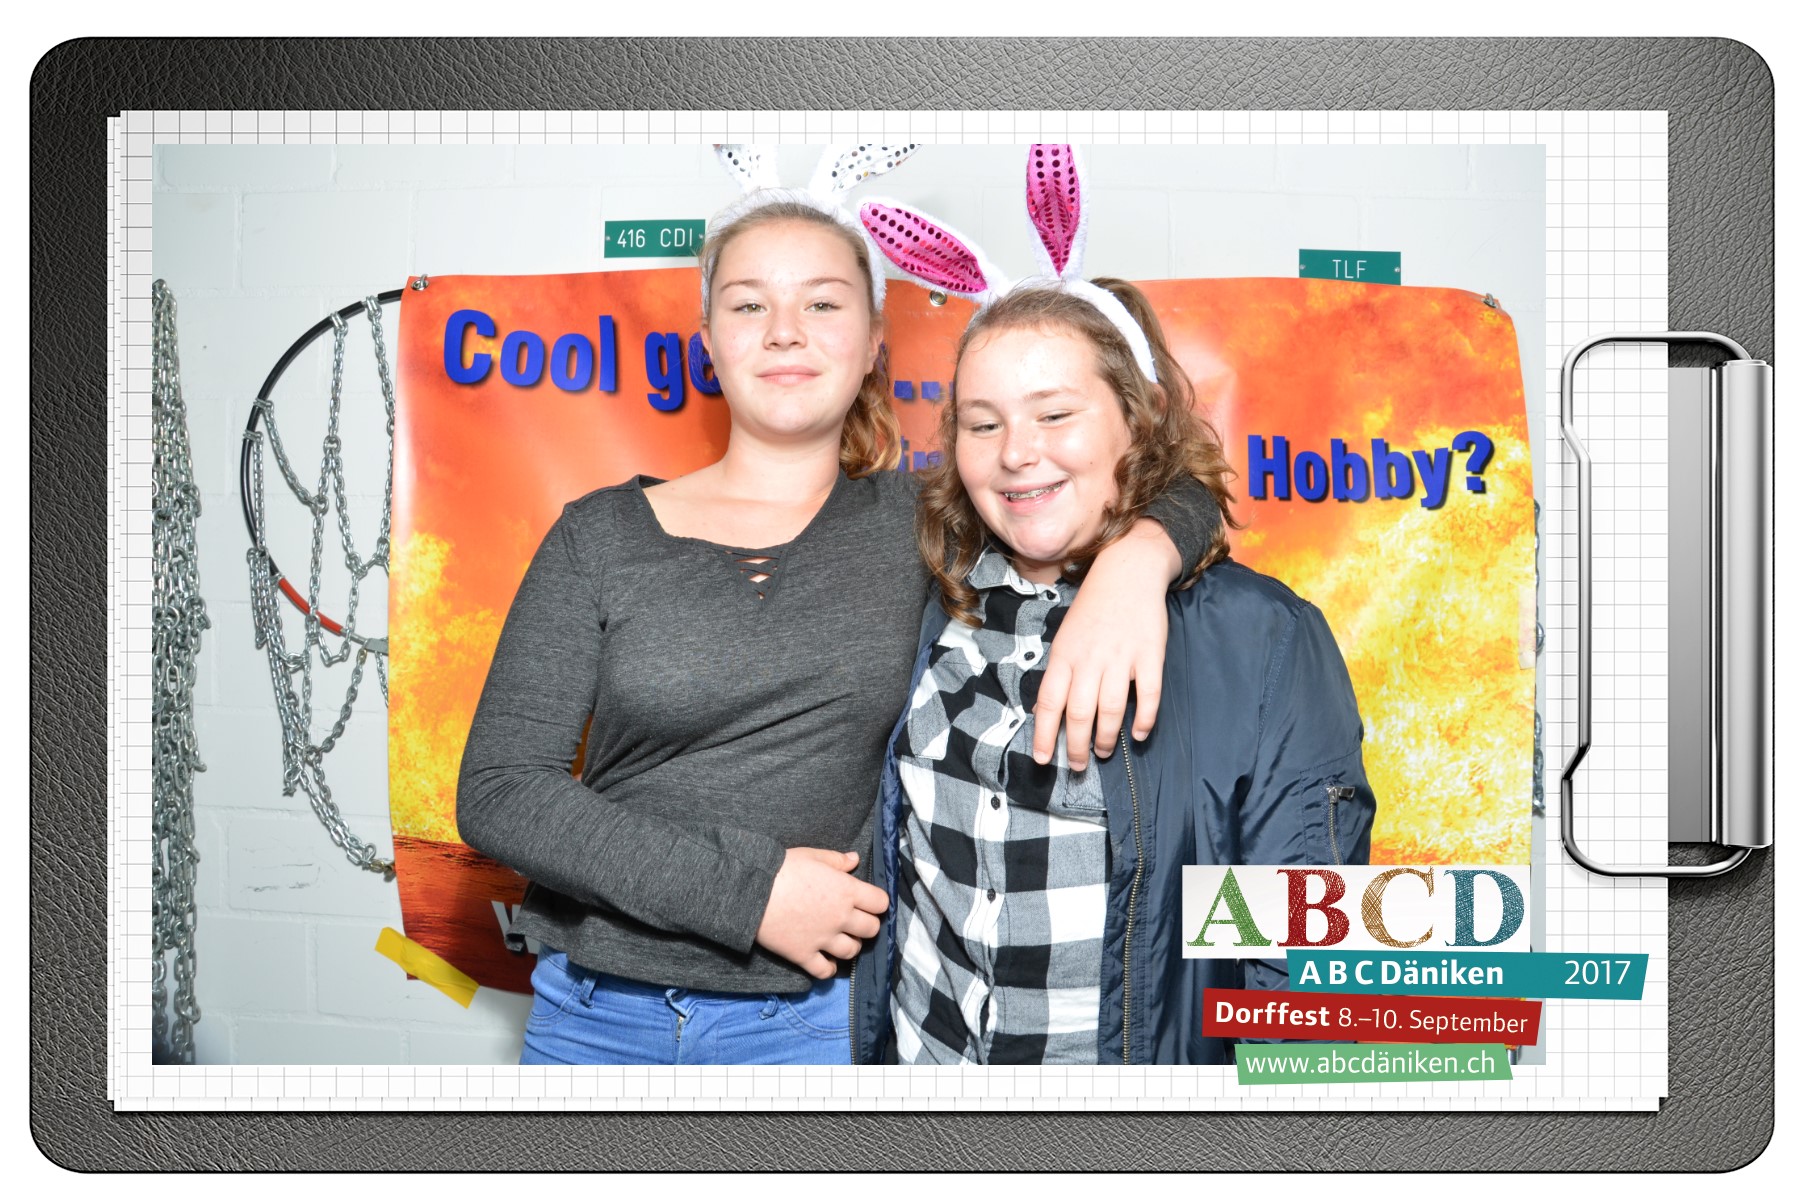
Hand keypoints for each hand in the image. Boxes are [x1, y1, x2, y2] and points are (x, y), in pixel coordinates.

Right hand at [755, 848, 889, 979]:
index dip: (876, 902)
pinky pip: (825, 971)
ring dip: (849, 946)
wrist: (751, 890)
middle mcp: (840, 917)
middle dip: (866, 925)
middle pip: (871, 930)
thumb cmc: (782, 868)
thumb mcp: (812, 856)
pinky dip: (829, 968)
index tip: (867, 902)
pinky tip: (825, 960)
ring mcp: (823, 938)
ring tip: (839, 939)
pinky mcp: (804, 954)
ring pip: (852, 951)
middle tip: (854, 921)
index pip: (881, 903)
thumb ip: (836, 860)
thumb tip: (855, 859)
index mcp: (847, 890)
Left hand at [1034, 520, 1177, 768]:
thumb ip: (1060, 673)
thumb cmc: (1093, 608)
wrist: (1128, 571)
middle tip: (1079, 764)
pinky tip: (1140, 733)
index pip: (1049, 702)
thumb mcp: (1065, 637)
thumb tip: (1046, 710)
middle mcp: (1090, 659)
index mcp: (1065, 655)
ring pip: (1111, 709)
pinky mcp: (1150, 655)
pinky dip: (1145, 718)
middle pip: (1080, 712)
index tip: (1043, 759)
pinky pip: (1149, 695)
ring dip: (1107, 737)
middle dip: (1077, 746)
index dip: (1045, 734)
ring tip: (1103, 752)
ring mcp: (1121, 658)